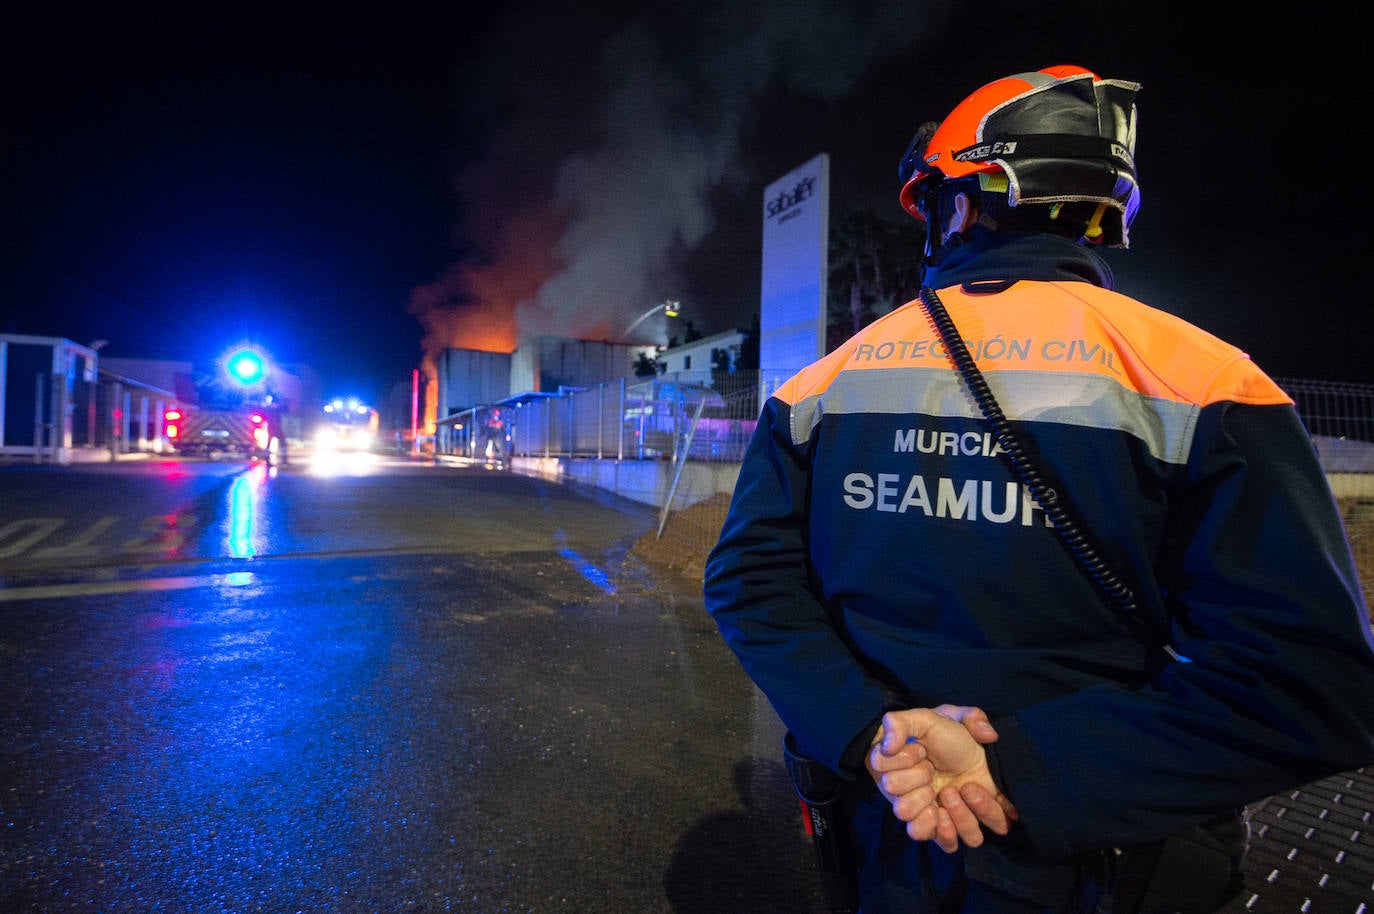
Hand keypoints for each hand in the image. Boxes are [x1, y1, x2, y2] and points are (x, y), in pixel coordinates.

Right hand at [866, 708, 1017, 851]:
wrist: (985, 754)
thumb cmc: (953, 735)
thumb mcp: (928, 717)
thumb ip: (900, 722)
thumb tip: (888, 746)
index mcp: (892, 772)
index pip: (883, 778)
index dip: (903, 763)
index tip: (921, 749)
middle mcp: (905, 797)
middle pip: (900, 809)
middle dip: (922, 783)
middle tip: (934, 769)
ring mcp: (927, 816)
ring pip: (919, 831)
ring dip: (941, 808)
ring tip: (956, 790)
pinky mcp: (950, 830)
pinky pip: (944, 845)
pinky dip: (953, 830)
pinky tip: (960, 807)